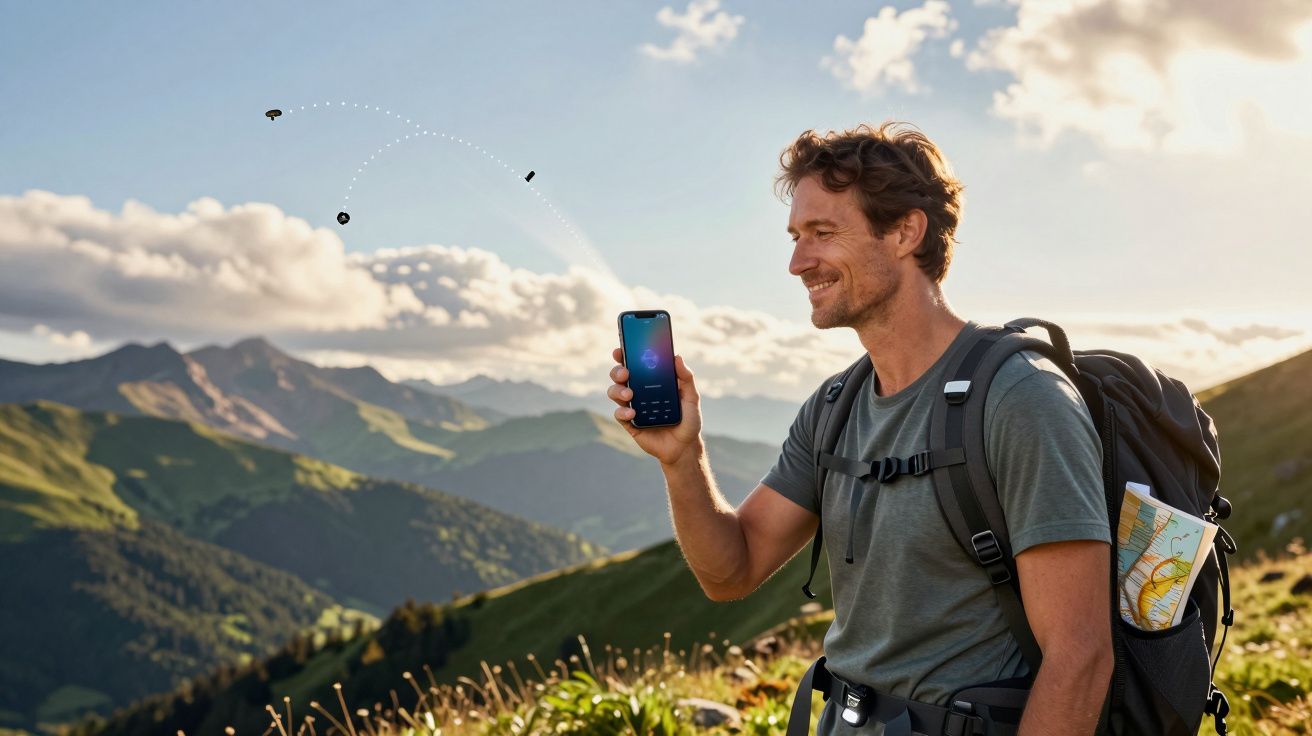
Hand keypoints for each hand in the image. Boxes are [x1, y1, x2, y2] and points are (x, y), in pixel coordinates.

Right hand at [607, 346, 703, 465]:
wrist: (685, 447)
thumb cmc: (689, 420)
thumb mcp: (691, 398)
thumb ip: (686, 378)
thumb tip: (677, 357)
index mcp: (652, 381)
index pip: (635, 364)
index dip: (624, 355)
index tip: (620, 350)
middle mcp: (639, 391)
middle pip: (620, 376)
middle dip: (618, 371)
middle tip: (626, 373)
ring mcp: (632, 406)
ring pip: (614, 392)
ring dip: (618, 390)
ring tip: (630, 394)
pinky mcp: (630, 423)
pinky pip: (619, 413)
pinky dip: (623, 411)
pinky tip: (632, 412)